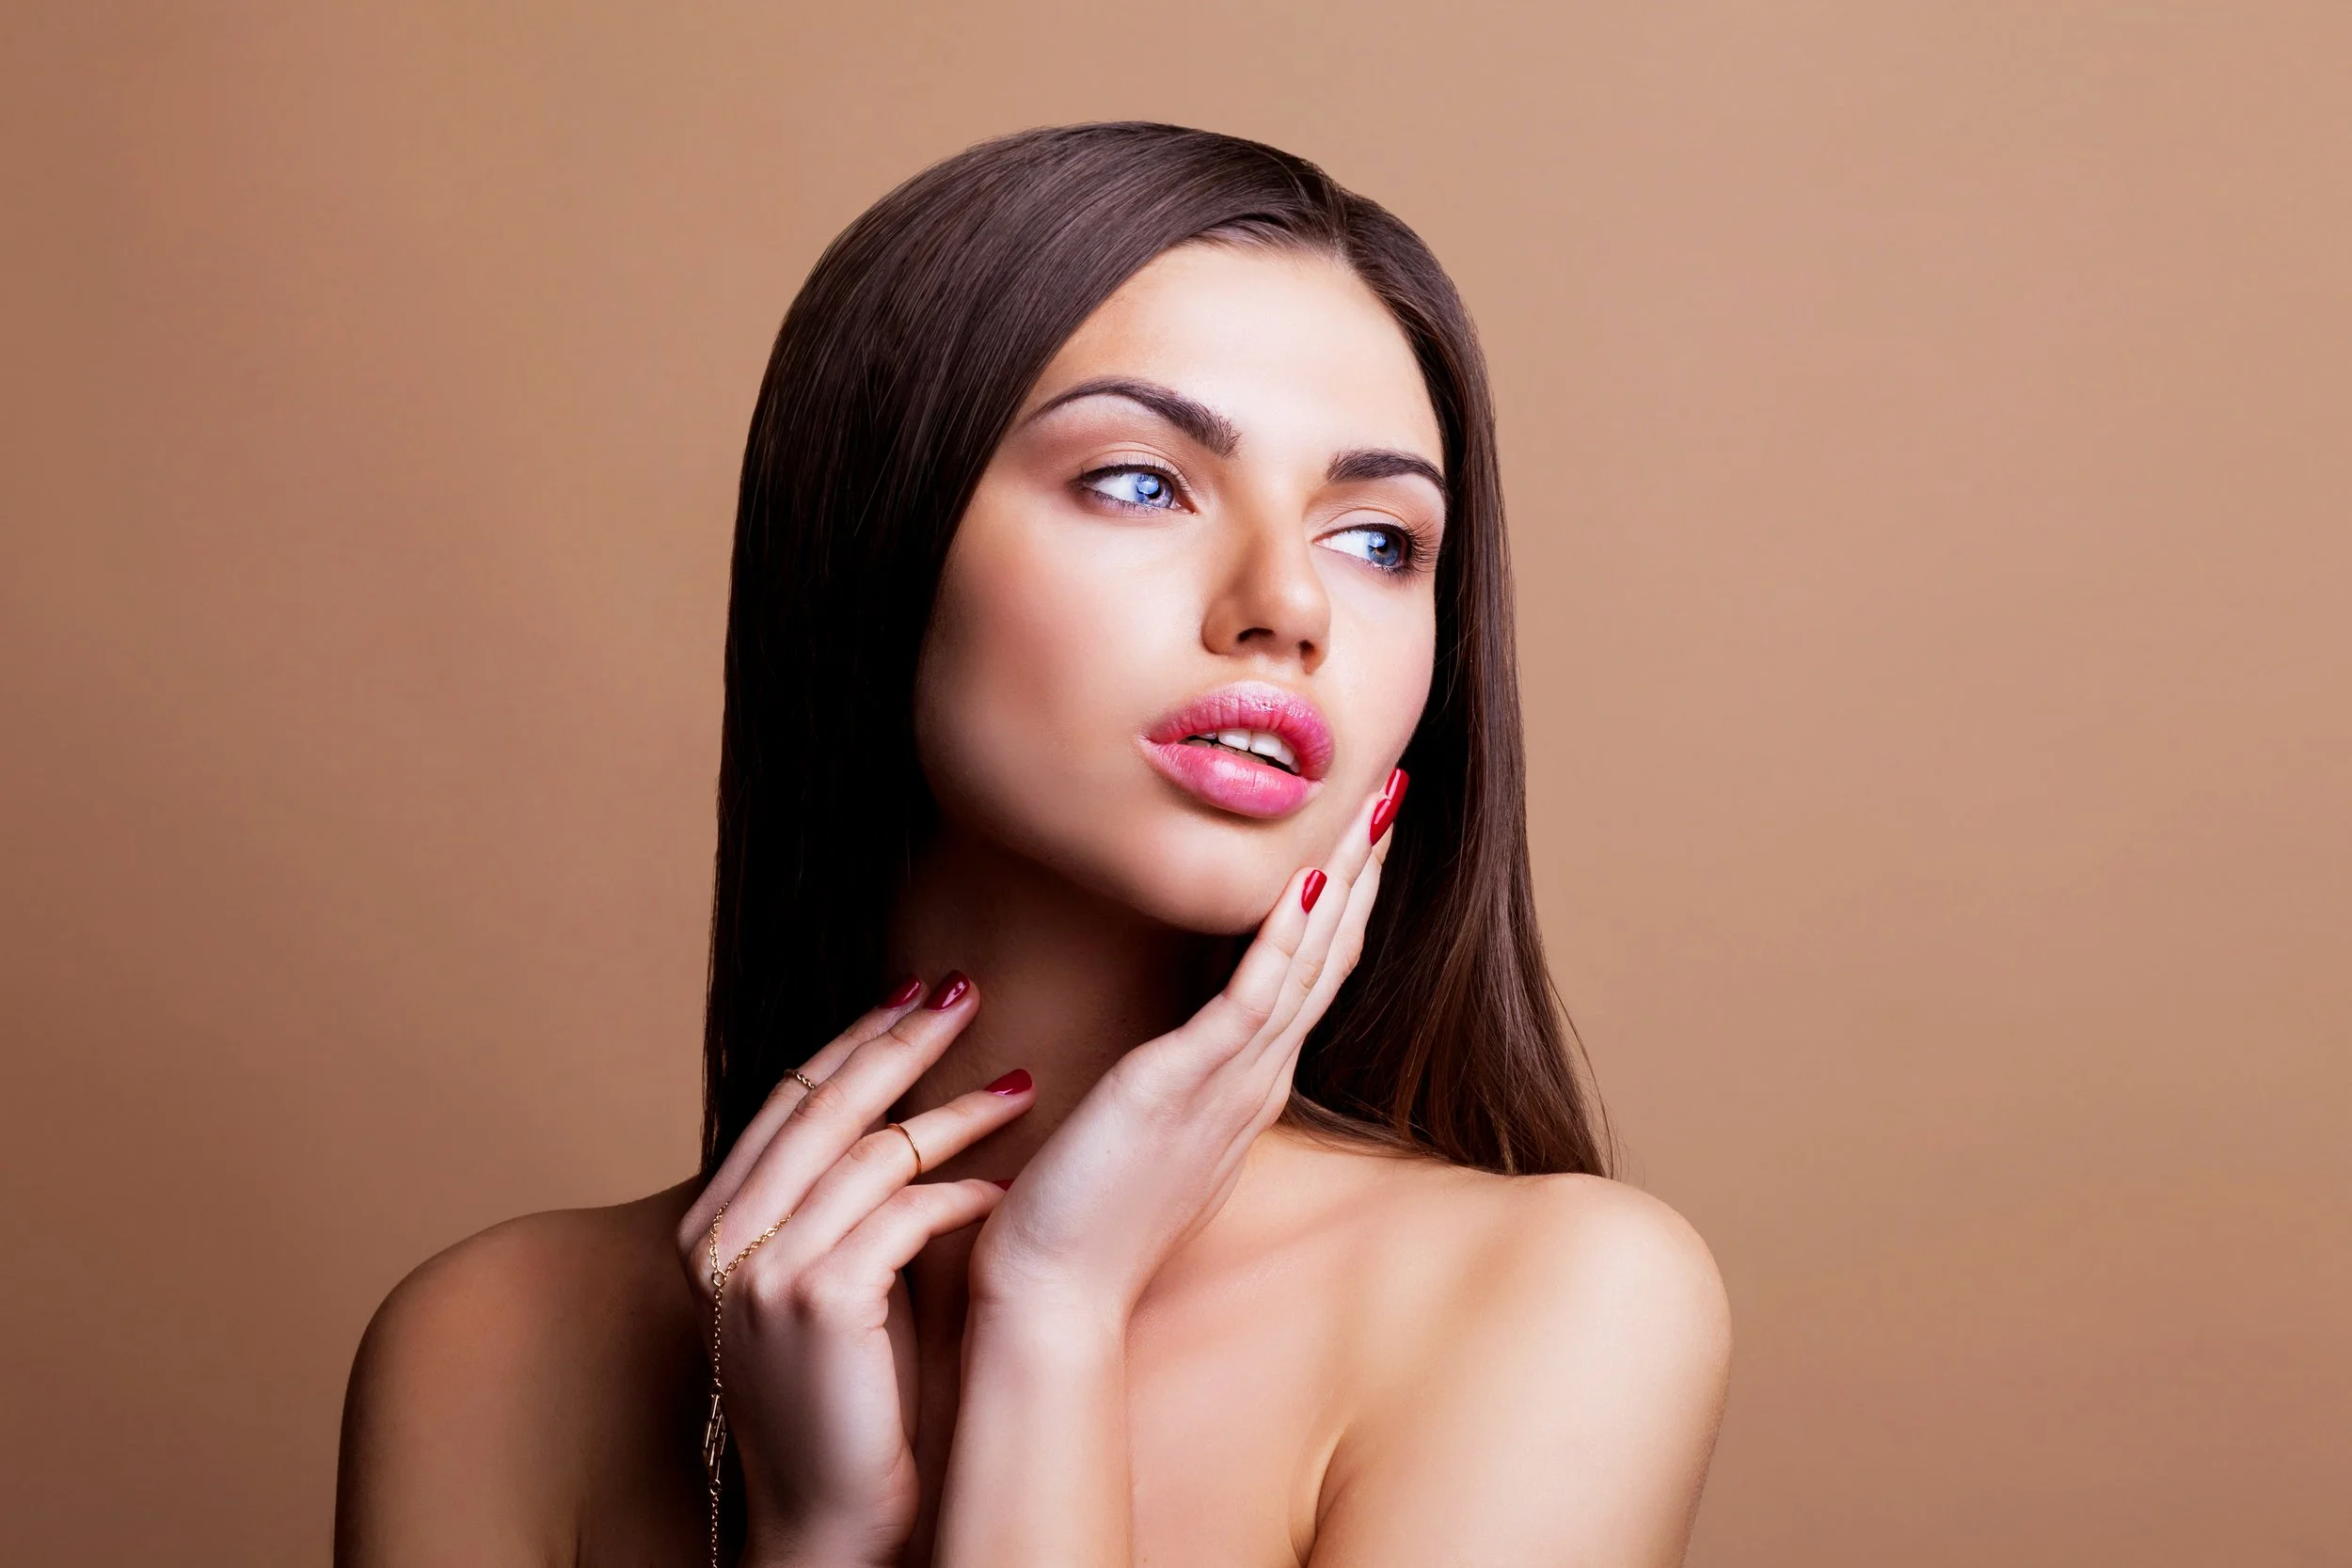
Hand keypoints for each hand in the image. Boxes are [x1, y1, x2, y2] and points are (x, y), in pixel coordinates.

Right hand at [674, 977, 1035, 1567]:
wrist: (827, 1518)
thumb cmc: (843, 1400)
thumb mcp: (821, 1283)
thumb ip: (832, 1205)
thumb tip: (896, 1118)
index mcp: (712, 1225)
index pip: (785, 1100)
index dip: (850, 1040)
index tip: (909, 993)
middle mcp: (721, 1239)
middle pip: (822, 1103)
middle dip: (899, 1038)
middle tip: (966, 989)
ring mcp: (763, 1269)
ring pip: (869, 1152)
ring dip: (954, 1113)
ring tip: (1022, 1086)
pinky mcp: (817, 1299)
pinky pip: (901, 1215)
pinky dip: (959, 1196)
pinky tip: (1003, 1192)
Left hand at [968, 770, 1404, 1323]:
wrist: (1057, 1295)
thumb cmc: (1089, 1218)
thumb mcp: (1153, 1131)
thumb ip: (1181, 1080)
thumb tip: (1183, 1047)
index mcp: (1248, 1086)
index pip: (1313, 973)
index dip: (1345, 898)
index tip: (1366, 831)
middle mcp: (1255, 1080)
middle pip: (1328, 955)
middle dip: (1362, 869)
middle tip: (1393, 791)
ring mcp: (1227, 1085)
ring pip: (1304, 964)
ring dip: (1341, 881)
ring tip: (1371, 810)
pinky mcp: (1180, 1089)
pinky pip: (1248, 1003)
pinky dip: (1281, 942)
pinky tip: (1306, 884)